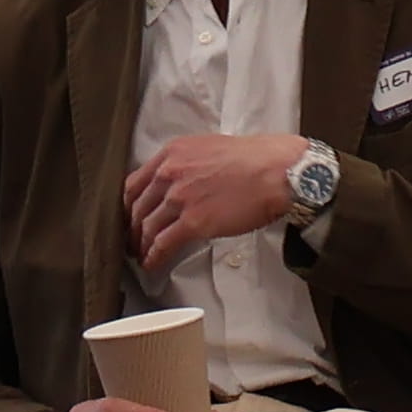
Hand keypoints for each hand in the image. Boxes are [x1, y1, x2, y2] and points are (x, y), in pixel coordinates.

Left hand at [125, 132, 313, 279]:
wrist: (281, 172)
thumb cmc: (261, 158)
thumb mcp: (215, 147)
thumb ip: (194, 163)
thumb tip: (191, 180)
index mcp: (174, 152)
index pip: (135, 181)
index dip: (130, 203)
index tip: (132, 214)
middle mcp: (170, 173)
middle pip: (137, 206)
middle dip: (132, 227)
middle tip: (133, 238)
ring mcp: (179, 198)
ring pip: (147, 227)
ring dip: (141, 244)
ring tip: (142, 255)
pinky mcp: (193, 222)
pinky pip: (163, 244)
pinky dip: (154, 256)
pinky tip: (152, 263)